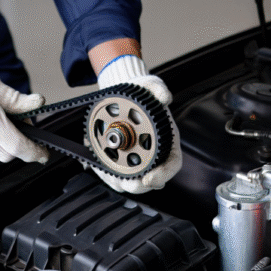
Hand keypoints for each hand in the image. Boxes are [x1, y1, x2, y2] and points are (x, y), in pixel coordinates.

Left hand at [93, 54, 181, 192]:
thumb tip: (164, 97)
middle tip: (126, 181)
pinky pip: (115, 177)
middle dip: (138, 185)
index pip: (172, 163)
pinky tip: (98, 166)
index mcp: (167, 140)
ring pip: (131, 182)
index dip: (164, 174)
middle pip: (150, 180)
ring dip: (120, 182)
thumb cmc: (142, 92)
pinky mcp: (120, 162)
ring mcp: (137, 160)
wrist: (124, 93)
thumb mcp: (149, 85)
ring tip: (109, 174)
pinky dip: (107, 176)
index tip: (150, 178)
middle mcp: (154, 154)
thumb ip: (157, 90)